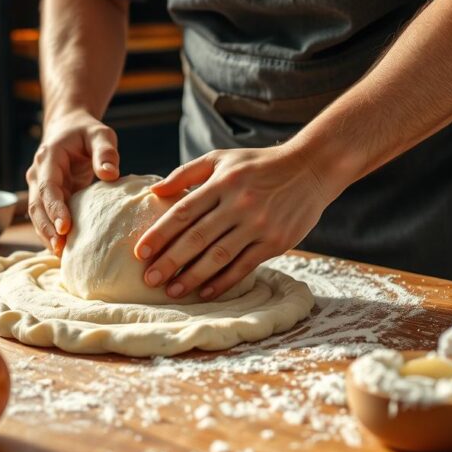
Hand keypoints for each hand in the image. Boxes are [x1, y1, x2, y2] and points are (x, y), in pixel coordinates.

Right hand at [26, 110, 119, 253]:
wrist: (68, 128)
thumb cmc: (86, 132)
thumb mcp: (100, 134)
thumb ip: (105, 151)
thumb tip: (110, 174)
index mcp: (49, 158)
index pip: (48, 186)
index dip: (54, 208)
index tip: (64, 227)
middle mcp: (38, 174)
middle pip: (36, 206)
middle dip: (47, 229)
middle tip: (61, 249)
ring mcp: (38, 187)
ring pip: (37, 215)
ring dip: (46, 235)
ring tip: (61, 255)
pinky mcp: (46, 198)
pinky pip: (45, 218)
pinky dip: (51, 234)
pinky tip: (63, 251)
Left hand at [134, 146, 339, 299]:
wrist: (311, 168)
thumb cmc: (259, 164)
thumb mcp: (221, 158)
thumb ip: (186, 173)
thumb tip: (154, 191)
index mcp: (222, 183)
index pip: (183, 212)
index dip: (160, 234)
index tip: (140, 252)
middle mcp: (239, 204)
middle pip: (197, 238)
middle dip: (170, 261)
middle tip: (149, 279)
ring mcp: (259, 225)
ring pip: (219, 256)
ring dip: (193, 277)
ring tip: (172, 290)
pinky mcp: (276, 242)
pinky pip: (244, 267)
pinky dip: (223, 282)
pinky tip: (205, 292)